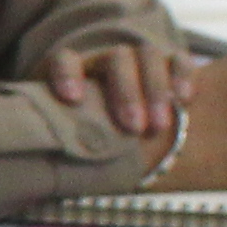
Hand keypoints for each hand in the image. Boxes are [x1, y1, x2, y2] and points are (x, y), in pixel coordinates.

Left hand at [44, 35, 190, 147]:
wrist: (111, 130)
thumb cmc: (81, 137)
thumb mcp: (66, 139)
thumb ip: (59, 145)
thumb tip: (41, 170)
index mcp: (73, 73)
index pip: (64, 61)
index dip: (67, 74)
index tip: (71, 99)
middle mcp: (106, 61)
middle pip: (116, 59)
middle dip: (126, 92)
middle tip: (132, 128)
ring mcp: (138, 60)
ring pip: (149, 56)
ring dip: (155, 89)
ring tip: (158, 126)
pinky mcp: (168, 66)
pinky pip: (179, 61)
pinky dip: (183, 76)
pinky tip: (184, 100)